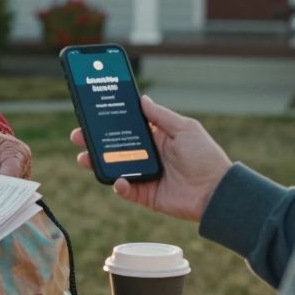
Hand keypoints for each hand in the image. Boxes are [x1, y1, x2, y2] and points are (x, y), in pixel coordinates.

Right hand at [70, 96, 231, 221]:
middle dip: (94, 141)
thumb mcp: (185, 128)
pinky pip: (126, 189)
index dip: (110, 121)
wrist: (216, 191)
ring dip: (97, 162)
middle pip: (114, 147)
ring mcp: (145, 175)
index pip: (127, 127)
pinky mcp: (146, 195)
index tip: (92, 113)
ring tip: (84, 157)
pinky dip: (119, 185)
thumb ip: (161, 116)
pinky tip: (118, 180)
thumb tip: (142, 99)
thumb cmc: (205, 156)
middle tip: (78, 135)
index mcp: (156, 137)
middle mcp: (148, 155)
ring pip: (114, 167)